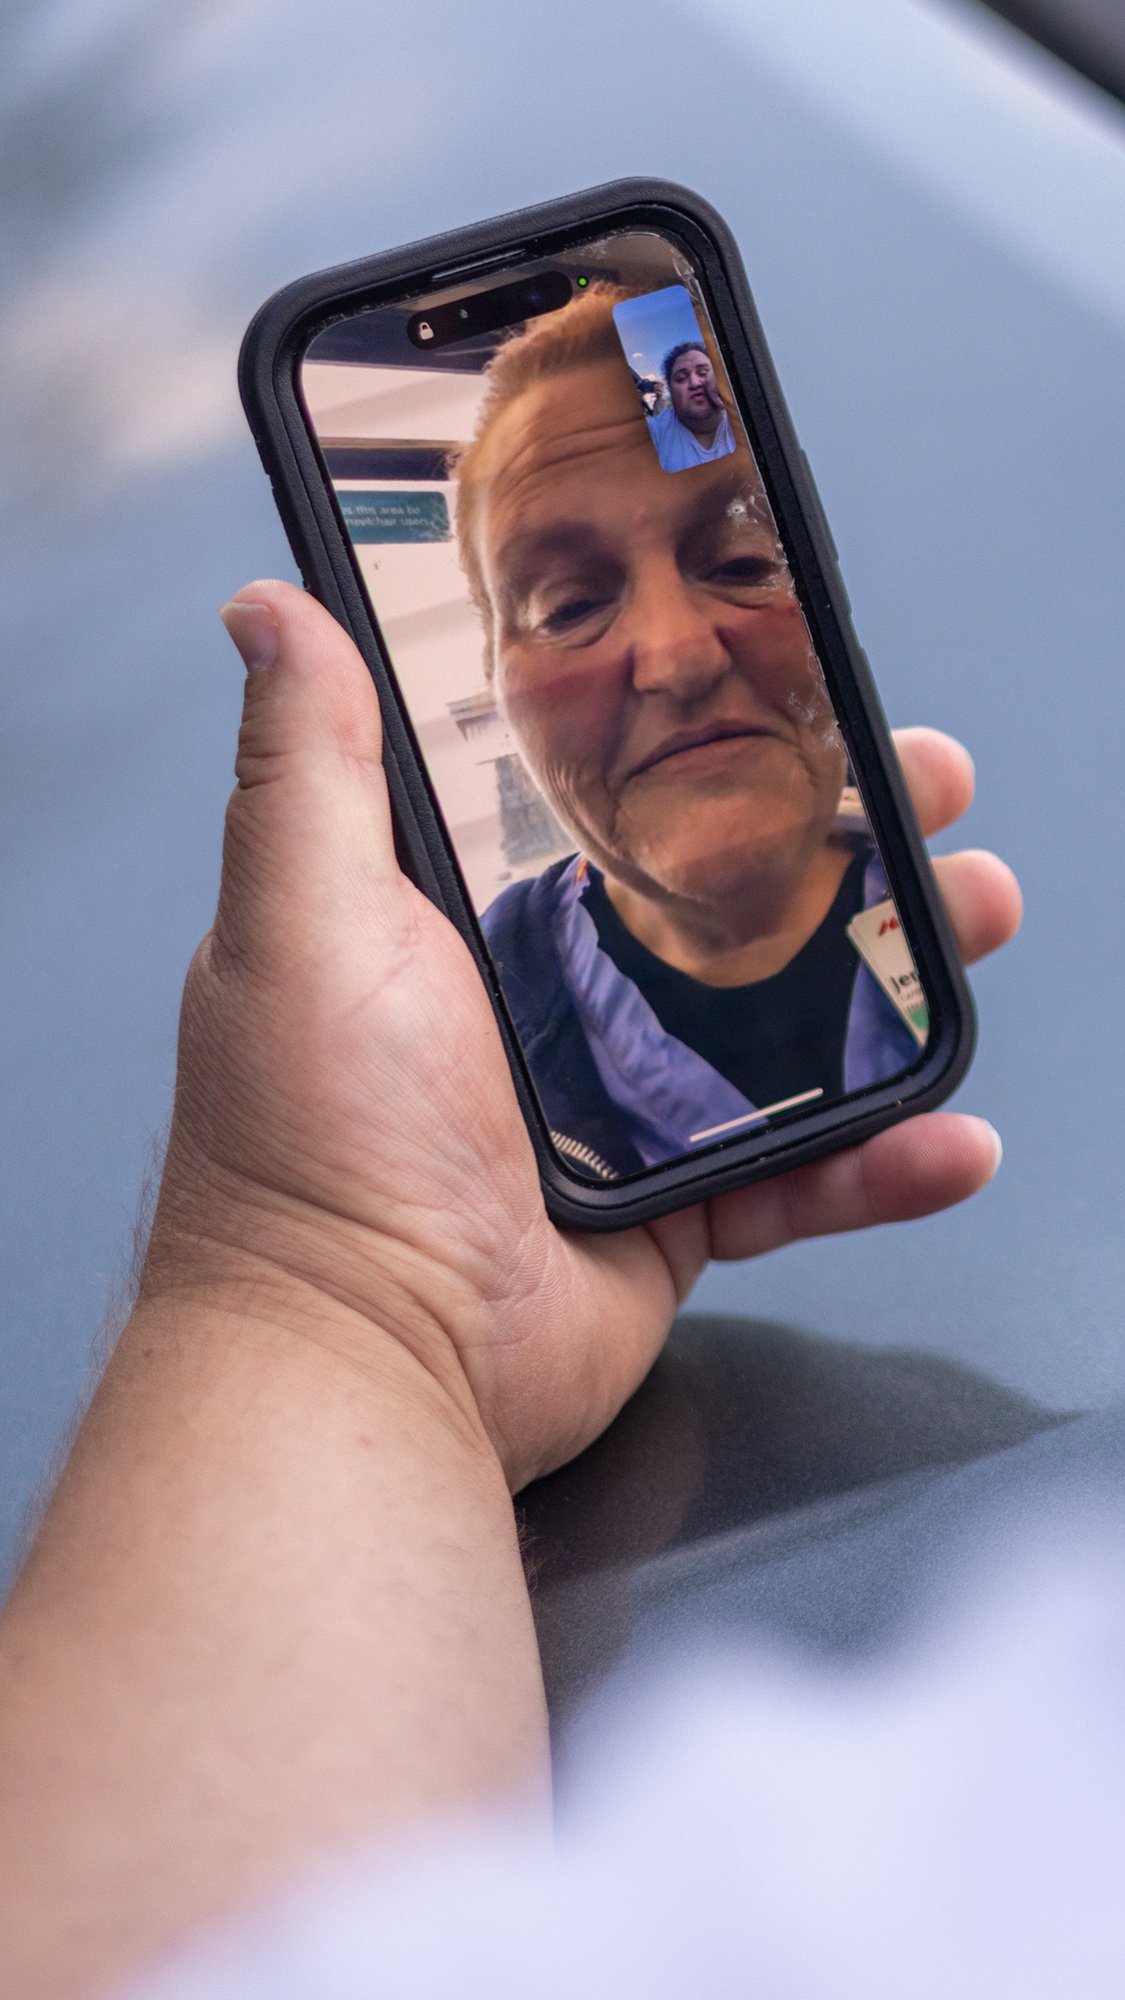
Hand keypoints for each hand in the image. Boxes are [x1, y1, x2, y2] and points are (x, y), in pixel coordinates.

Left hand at [145, 581, 1019, 1490]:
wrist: (361, 1363)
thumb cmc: (314, 1145)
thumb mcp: (301, 921)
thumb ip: (309, 763)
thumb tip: (271, 608)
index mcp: (465, 918)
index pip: (609, 796)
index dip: (708, 736)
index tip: (797, 684)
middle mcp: (546, 1002)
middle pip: (725, 896)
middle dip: (840, 839)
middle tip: (922, 791)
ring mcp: (619, 1110)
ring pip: (787, 1024)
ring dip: (894, 976)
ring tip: (977, 920)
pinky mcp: (671, 1212)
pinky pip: (800, 1174)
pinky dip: (882, 1159)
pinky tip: (952, 1134)